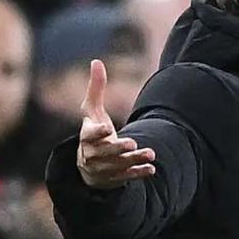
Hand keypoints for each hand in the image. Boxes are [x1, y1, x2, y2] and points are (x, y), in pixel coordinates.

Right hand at [77, 59, 155, 189]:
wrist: (88, 166)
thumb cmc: (92, 131)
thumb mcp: (91, 110)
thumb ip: (96, 88)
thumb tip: (96, 61)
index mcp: (86, 136)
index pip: (89, 135)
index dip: (97, 132)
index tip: (107, 128)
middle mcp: (93, 154)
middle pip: (105, 152)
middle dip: (118, 149)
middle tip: (131, 144)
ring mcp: (104, 168)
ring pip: (119, 165)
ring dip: (134, 160)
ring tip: (150, 153)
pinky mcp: (115, 177)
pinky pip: (127, 176)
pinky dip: (138, 173)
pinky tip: (151, 168)